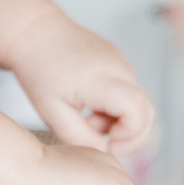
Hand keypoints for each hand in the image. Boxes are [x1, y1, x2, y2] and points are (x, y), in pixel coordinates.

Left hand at [10, 20, 154, 154]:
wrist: (36, 32)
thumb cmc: (39, 71)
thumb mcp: (52, 112)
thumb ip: (79, 138)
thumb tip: (104, 152)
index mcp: (100, 79)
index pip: (137, 110)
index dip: (129, 135)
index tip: (106, 142)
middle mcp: (119, 68)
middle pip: (147, 111)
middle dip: (130, 135)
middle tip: (100, 139)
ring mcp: (123, 62)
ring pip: (140, 104)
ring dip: (120, 121)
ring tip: (89, 120)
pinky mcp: (121, 61)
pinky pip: (130, 92)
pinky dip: (117, 108)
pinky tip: (91, 107)